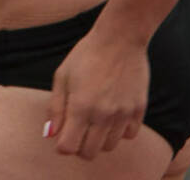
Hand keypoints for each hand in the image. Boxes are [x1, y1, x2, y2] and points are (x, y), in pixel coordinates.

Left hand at [46, 26, 149, 160]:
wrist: (120, 37)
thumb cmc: (86, 54)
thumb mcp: (62, 76)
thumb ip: (55, 108)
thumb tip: (50, 135)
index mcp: (80, 106)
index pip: (68, 148)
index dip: (62, 145)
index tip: (63, 134)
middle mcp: (103, 114)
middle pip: (89, 153)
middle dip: (80, 146)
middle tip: (78, 130)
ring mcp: (123, 113)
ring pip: (109, 146)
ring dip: (100, 139)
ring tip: (96, 119)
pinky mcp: (139, 109)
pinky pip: (129, 135)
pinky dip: (120, 131)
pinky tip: (113, 114)